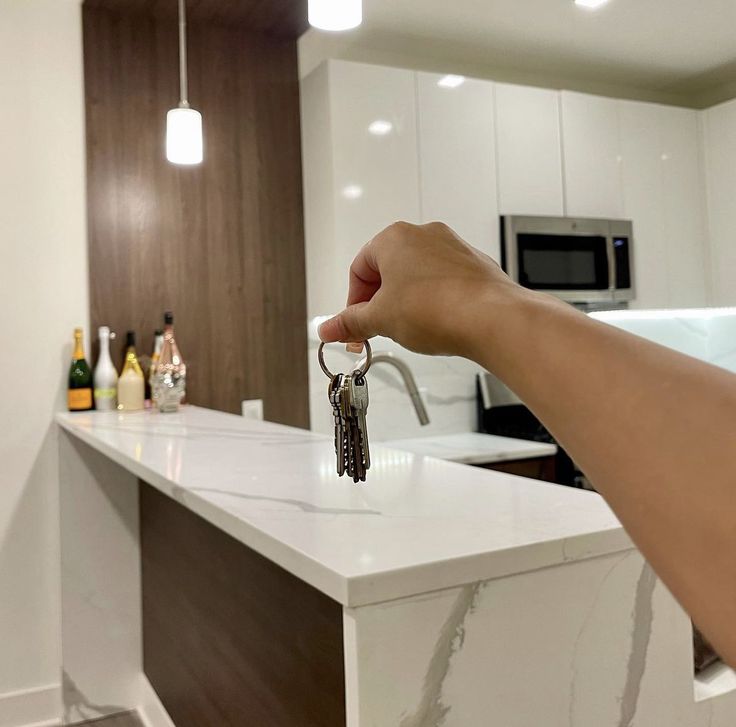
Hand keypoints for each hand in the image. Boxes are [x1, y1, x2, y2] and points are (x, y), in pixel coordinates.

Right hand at [318, 221, 526, 358]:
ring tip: (409, 329)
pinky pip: (443, 283)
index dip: (353, 303)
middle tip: (378, 329)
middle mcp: (424, 235)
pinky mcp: (473, 266)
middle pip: (388, 271)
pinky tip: (436, 324)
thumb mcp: (381, 320)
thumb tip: (330, 327)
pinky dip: (434, 302)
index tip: (354, 325)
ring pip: (417, 276)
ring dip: (406, 302)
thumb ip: (351, 323)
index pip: (359, 270)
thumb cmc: (440, 308)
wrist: (492, 318)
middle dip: (380, 303)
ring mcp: (452, 248)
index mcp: (394, 238)